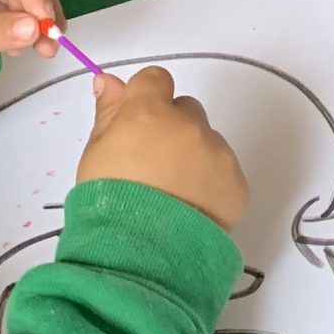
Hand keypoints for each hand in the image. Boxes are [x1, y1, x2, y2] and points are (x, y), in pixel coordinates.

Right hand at [76, 65, 248, 231]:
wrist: (141, 254)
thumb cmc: (107, 203)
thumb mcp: (96, 155)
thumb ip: (108, 113)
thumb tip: (108, 79)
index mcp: (150, 113)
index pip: (155, 80)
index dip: (145, 99)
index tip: (136, 124)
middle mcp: (190, 126)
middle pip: (185, 110)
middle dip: (171, 128)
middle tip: (152, 166)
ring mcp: (218, 154)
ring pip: (208, 141)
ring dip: (193, 156)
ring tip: (172, 194)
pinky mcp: (237, 183)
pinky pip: (225, 171)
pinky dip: (211, 184)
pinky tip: (190, 208)